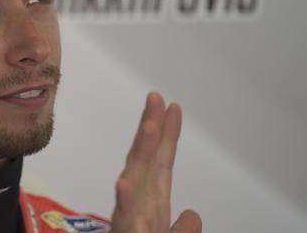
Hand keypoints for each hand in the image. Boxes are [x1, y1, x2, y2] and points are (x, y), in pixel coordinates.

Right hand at [109, 92, 201, 232]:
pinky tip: (123, 181)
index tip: (172, 106)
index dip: (167, 134)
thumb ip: (181, 230)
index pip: (161, 163)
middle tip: (156, 98)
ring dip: (140, 154)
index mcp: (152, 204)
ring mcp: (132, 219)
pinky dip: (124, 200)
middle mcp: (140, 205)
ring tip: (148, 127)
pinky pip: (125, 218)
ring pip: (136, 183)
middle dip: (150, 128)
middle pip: (146, 161)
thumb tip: (193, 215)